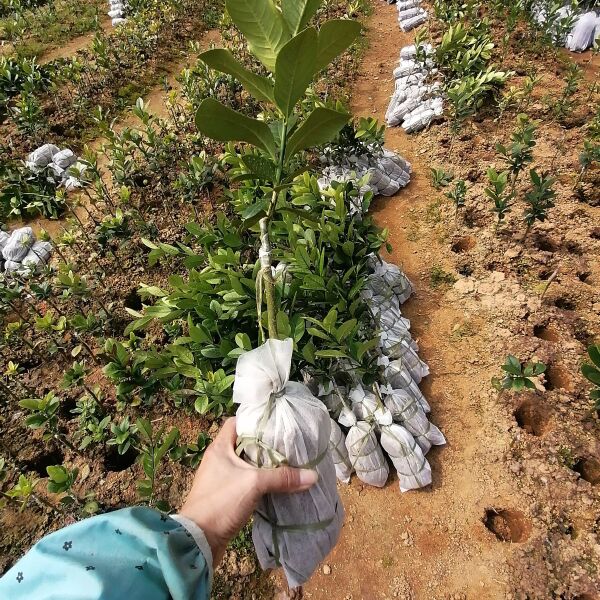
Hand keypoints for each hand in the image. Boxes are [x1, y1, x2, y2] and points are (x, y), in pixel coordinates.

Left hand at [179, 417, 318, 565]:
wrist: (198, 540)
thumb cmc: (221, 502)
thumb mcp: (254, 484)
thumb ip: (282, 477)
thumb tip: (312, 476)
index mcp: (220, 447)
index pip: (236, 422)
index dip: (254, 419)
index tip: (275, 422)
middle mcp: (219, 459)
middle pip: (244, 443)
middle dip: (265, 443)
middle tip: (286, 442)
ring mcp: (221, 477)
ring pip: (246, 463)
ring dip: (263, 464)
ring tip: (286, 461)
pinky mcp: (225, 495)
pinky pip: (246, 481)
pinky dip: (259, 481)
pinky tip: (276, 483)